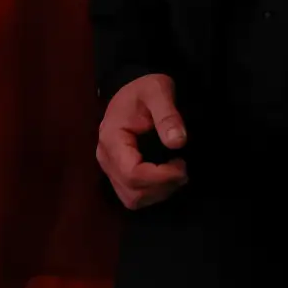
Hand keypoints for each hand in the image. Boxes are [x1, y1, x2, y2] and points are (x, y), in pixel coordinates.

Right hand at [97, 73, 187, 207]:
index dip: (160, 177)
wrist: (132, 89)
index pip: (132, 173)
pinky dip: (153, 192)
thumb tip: (177, 142)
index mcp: (111, 139)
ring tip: (176, 172)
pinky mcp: (117, 173)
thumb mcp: (158, 91)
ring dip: (159, 192)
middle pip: (132, 192)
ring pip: (132, 199)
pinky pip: (133, 195)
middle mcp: (105, 158)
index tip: (182, 164)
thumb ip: (167, 115)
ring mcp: (109, 168)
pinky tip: (166, 176)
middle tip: (183, 167)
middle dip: (162, 186)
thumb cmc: (145, 89)